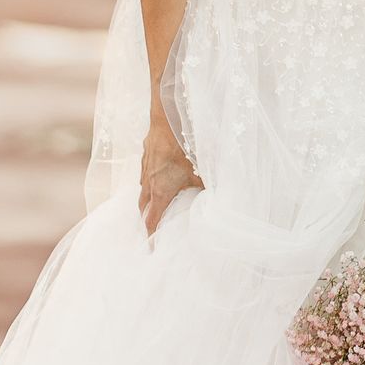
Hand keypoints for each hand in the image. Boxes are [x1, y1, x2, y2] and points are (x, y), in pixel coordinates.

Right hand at [139, 114, 200, 236]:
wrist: (169, 117)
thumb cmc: (186, 146)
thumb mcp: (203, 172)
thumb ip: (210, 189)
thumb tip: (222, 203)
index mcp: (161, 191)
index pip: (152, 220)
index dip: (151, 235)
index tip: (151, 247)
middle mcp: (149, 181)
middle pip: (143, 206)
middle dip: (146, 218)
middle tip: (150, 228)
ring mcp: (145, 166)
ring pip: (142, 187)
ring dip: (146, 198)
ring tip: (152, 204)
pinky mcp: (146, 152)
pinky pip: (145, 171)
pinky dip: (148, 179)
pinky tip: (156, 174)